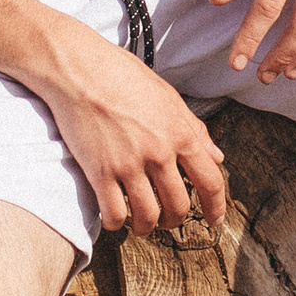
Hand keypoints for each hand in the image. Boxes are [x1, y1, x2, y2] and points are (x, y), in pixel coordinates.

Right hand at [31, 13, 229, 233]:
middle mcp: (159, 153)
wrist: (78, 68)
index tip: (214, 221)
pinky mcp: (99, 172)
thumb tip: (216, 156)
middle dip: (176, 220)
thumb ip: (194, 129)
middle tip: (168, 220)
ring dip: (147, 227)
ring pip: (148, 217)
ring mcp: (129, 165)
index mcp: (180, 133)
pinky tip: (114, 217)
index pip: (210, 182)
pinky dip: (116, 224)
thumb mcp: (167, 96)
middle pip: (179, 207)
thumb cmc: (121, 75)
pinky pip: (114, 214)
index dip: (215, 208)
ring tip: (141, 224)